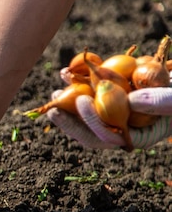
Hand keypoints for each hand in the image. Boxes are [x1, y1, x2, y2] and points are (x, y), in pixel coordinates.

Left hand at [47, 87, 171, 149]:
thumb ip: (159, 102)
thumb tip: (130, 100)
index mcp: (137, 137)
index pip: (108, 136)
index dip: (91, 121)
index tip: (81, 101)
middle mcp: (123, 130)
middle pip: (91, 131)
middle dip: (70, 120)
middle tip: (52, 109)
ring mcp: (117, 116)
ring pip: (88, 115)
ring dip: (69, 104)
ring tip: (55, 91)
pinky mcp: (114, 100)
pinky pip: (93, 96)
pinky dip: (81, 85)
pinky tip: (67, 74)